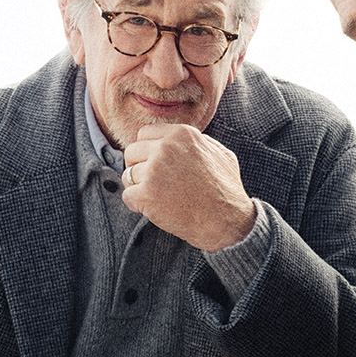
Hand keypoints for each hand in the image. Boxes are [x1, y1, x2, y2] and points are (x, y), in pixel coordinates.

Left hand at [121, 124, 255, 250]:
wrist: (228, 222)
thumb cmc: (227, 191)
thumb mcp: (221, 154)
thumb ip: (198, 142)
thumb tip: (178, 139)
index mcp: (182, 134)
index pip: (144, 133)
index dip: (146, 150)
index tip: (153, 164)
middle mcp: (166, 147)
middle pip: (131, 151)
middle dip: (137, 167)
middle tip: (151, 183)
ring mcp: (154, 170)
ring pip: (128, 175)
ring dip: (139, 187)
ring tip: (158, 198)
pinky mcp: (147, 193)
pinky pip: (127, 196)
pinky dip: (137, 205)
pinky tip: (154, 209)